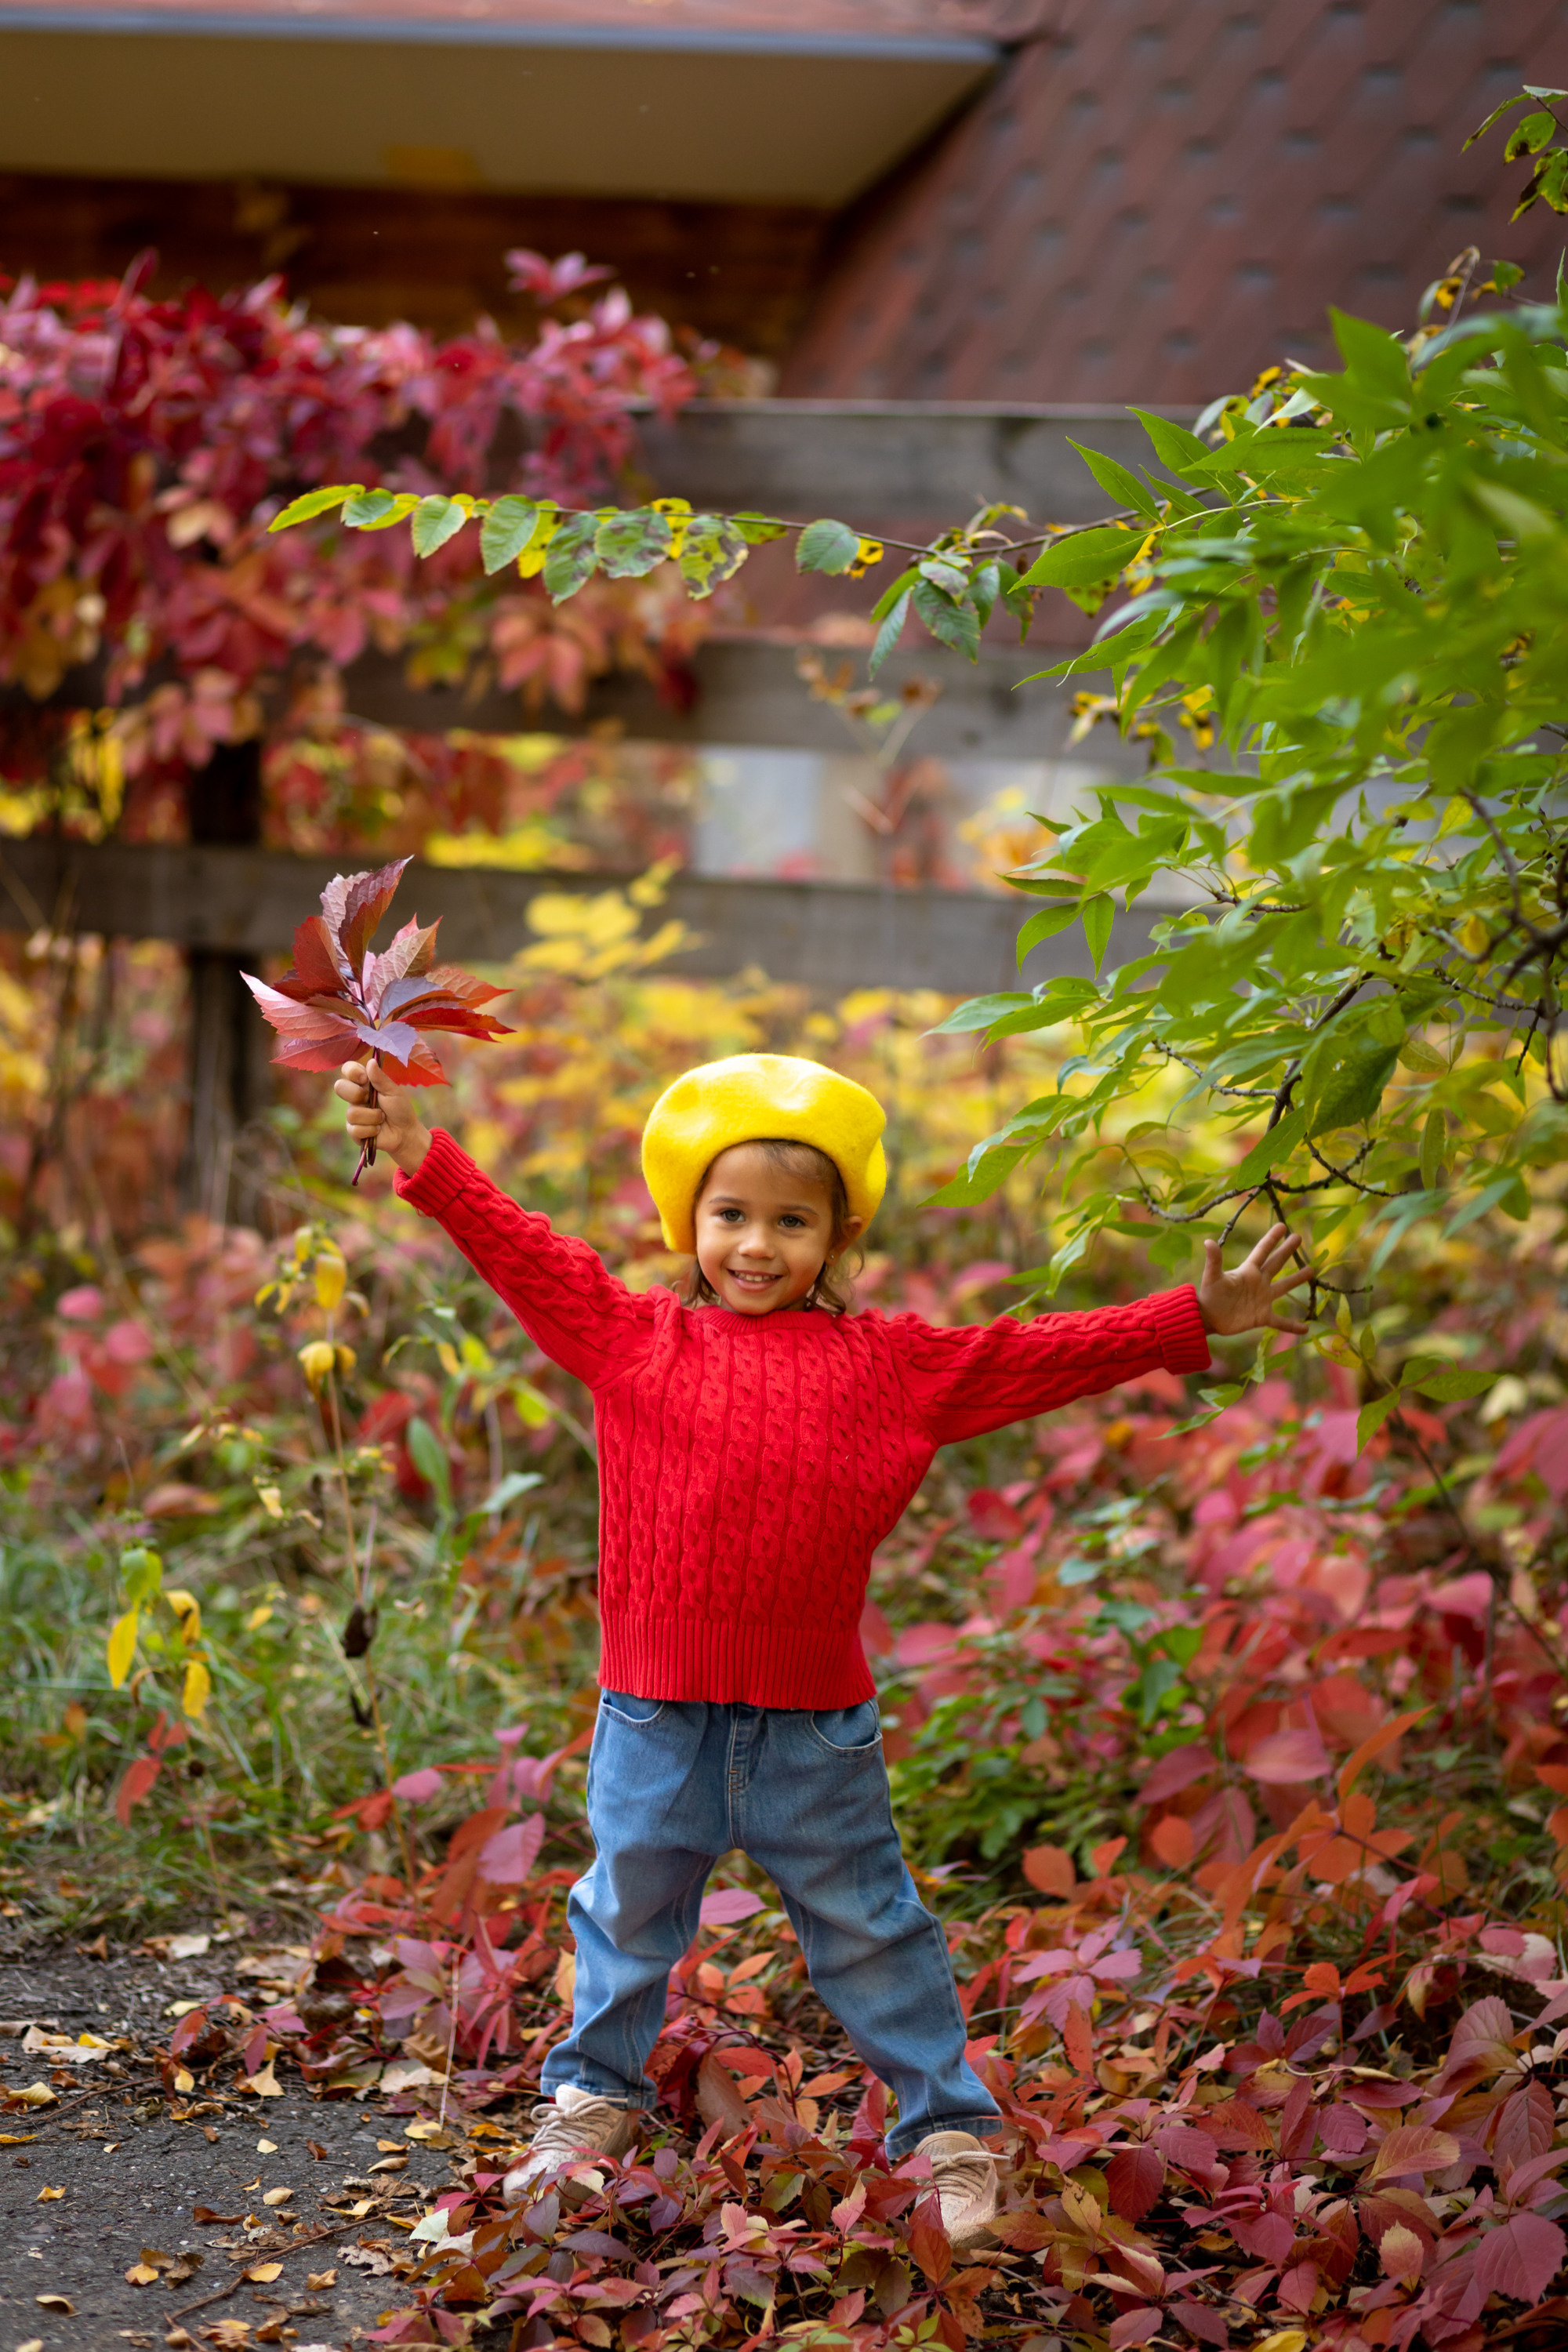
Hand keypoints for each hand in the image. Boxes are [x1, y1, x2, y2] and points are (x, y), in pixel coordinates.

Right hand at [333, 1059, 431, 1178]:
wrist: (405, 1133)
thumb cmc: (400, 1109)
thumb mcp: (393, 1091)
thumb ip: (381, 1078)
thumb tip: (371, 1061)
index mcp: (364, 1083)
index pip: (348, 1069)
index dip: (352, 1072)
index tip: (364, 1079)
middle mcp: (355, 1096)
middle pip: (339, 1087)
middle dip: (356, 1094)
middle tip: (370, 1099)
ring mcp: (353, 1113)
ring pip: (351, 1112)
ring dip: (373, 1117)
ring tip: (382, 1118)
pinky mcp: (353, 1130)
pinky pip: (355, 1129)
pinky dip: (371, 1130)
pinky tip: (378, 1130)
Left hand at [1197, 1221, 1314, 1336]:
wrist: (1207, 1318)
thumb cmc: (1209, 1295)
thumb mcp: (1212, 1277)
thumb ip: (1214, 1261)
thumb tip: (1208, 1242)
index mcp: (1248, 1270)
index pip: (1262, 1250)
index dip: (1272, 1238)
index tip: (1283, 1226)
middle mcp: (1258, 1282)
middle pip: (1276, 1263)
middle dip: (1287, 1250)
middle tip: (1299, 1237)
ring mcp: (1262, 1299)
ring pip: (1284, 1287)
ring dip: (1297, 1279)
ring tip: (1311, 1270)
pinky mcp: (1262, 1316)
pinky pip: (1280, 1321)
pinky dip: (1292, 1325)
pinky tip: (1306, 1329)